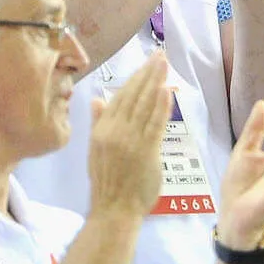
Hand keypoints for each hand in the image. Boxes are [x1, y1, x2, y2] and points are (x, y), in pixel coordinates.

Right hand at [88, 53, 171, 219]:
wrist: (113, 209)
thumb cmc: (108, 181)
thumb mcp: (96, 149)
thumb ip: (99, 123)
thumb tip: (97, 99)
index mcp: (102, 130)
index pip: (120, 97)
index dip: (134, 77)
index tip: (146, 61)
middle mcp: (114, 131)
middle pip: (133, 96)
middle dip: (147, 73)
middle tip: (160, 54)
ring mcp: (130, 141)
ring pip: (144, 106)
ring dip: (156, 83)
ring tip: (165, 64)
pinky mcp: (145, 151)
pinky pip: (155, 124)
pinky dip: (161, 106)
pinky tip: (167, 90)